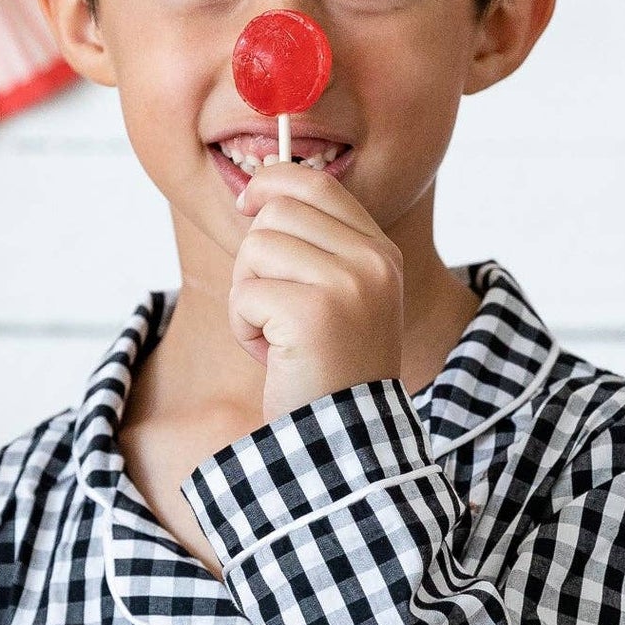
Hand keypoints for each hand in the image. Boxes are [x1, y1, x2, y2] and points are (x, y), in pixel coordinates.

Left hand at [231, 158, 404, 422]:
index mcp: (380, 251)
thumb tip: (258, 189)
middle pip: (276, 213)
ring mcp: (347, 284)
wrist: (347, 442)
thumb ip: (313, 243)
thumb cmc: (327, 369)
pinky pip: (245, 293)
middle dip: (255, 261)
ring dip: (247, 296)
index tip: (248, 204)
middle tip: (275, 310)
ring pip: (256, 248)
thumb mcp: (339, 295)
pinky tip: (274, 354)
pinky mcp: (313, 313)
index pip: (316, 182)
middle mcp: (371, 261)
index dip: (272, 183)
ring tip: (276, 335)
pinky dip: (243, 327)